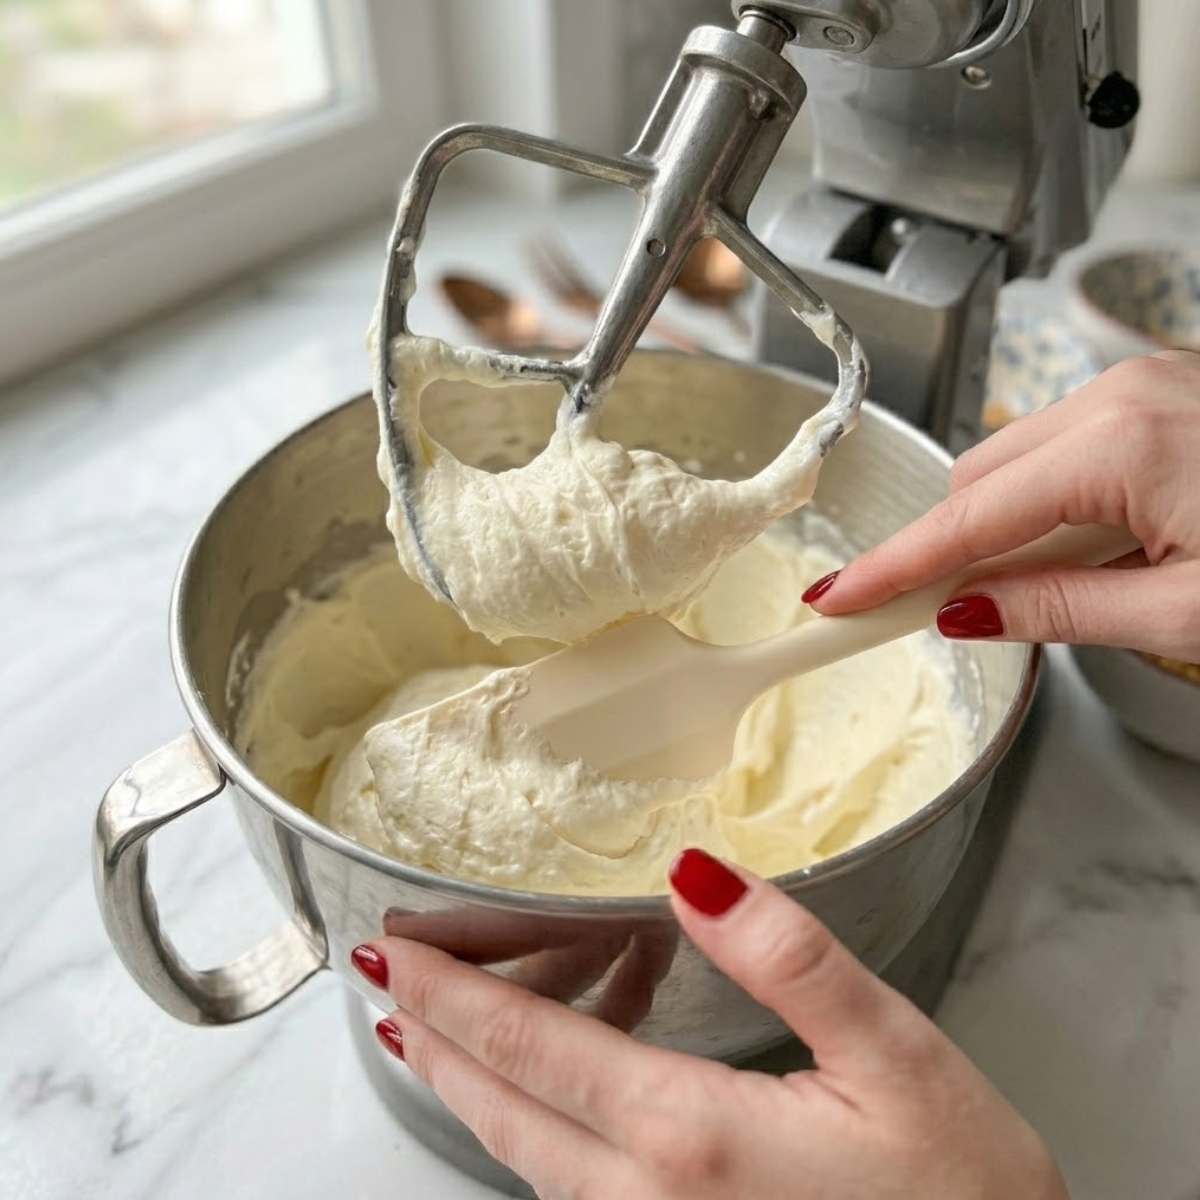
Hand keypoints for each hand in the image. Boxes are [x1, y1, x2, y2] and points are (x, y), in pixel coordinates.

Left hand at [352, 851, 1066, 1199]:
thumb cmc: (962, 1192)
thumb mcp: (895, 1055)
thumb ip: (792, 959)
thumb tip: (693, 871)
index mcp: (689, 1137)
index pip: (531, 1050)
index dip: (449, 996)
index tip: (390, 954)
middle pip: (503, 1107)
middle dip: (432, 1038)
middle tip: (379, 984)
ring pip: (527, 1154)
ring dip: (473, 1083)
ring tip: (430, 1033)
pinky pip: (574, 1185)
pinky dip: (538, 1121)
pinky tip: (558, 1081)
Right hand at [808, 351, 1199, 660]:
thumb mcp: (1186, 612)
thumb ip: (1064, 608)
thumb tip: (966, 610)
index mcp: (1123, 445)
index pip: (966, 521)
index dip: (893, 568)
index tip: (841, 598)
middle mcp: (1122, 396)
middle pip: (978, 480)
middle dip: (958, 547)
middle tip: (954, 612)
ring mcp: (1142, 385)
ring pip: (1018, 461)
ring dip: (1014, 525)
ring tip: (1081, 579)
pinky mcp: (1160, 392)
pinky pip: (1068, 443)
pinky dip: (1060, 498)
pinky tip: (1111, 541)